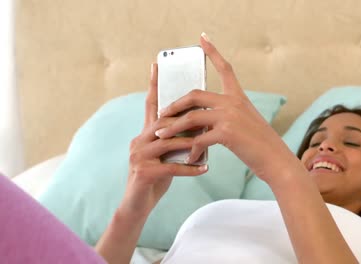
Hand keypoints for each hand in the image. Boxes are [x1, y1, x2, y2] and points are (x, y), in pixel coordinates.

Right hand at [118, 63, 207, 218]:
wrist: (137, 205)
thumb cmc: (156, 178)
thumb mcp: (167, 155)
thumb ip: (178, 140)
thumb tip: (201, 128)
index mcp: (145, 133)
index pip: (151, 104)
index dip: (153, 84)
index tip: (158, 63)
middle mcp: (139, 140)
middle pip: (165, 122)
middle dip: (187, 118)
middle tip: (208, 113)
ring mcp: (139, 156)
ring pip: (170, 142)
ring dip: (192, 143)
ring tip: (210, 141)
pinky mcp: (144, 172)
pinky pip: (171, 167)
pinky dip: (190, 167)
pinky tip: (204, 168)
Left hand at [155, 34, 294, 182]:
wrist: (275, 160)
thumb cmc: (260, 145)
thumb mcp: (245, 122)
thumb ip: (226, 116)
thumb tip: (204, 121)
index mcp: (238, 97)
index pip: (225, 68)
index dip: (213, 52)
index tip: (202, 38)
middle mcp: (233, 102)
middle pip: (195, 94)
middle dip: (174, 104)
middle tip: (162, 112)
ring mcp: (229, 116)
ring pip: (191, 117)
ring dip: (173, 126)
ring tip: (161, 134)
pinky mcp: (226, 133)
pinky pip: (199, 139)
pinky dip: (191, 149)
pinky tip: (190, 156)